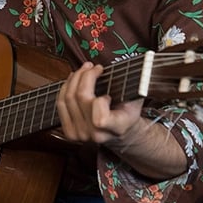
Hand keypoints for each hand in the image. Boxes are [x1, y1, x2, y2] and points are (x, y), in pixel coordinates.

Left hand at [55, 62, 188, 179]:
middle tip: (93, 66)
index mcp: (116, 129)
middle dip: (86, 75)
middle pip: (81, 98)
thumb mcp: (136, 97)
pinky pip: (61, 103)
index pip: (100, 118)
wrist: (120, 132)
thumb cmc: (128, 111)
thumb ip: (135, 84)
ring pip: (68, 98)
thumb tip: (142, 66)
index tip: (109, 93)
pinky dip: (66, 87)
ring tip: (85, 69)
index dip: (101, 101)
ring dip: (75, 78)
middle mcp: (96, 136)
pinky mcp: (69, 132)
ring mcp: (80, 136)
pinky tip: (74, 79)